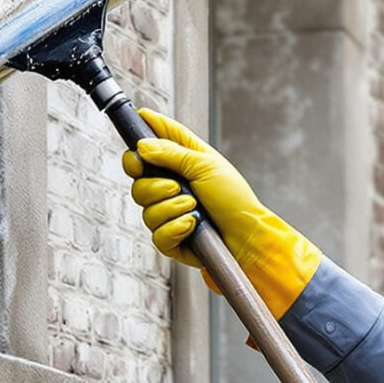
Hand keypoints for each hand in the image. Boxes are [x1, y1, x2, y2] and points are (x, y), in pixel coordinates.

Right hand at [120, 108, 319, 317]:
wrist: (245, 235)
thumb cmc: (234, 198)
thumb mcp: (205, 165)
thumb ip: (171, 153)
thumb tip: (143, 146)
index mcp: (180, 161)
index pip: (149, 145)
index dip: (138, 146)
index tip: (139, 150)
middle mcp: (170, 185)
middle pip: (138, 182)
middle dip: (155, 186)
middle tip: (176, 187)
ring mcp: (168, 212)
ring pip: (145, 210)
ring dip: (171, 208)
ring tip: (194, 208)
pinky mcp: (169, 236)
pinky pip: (156, 234)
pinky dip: (174, 229)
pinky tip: (191, 226)